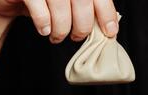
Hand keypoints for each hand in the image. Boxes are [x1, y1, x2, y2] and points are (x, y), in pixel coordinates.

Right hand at [0, 0, 118, 42]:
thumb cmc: (43, 1)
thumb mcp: (69, 3)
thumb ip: (87, 7)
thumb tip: (110, 26)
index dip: (106, 12)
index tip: (110, 32)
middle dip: (82, 25)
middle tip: (76, 37)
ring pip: (60, 3)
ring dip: (61, 27)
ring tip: (57, 37)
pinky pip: (37, 3)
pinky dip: (43, 20)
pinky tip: (44, 30)